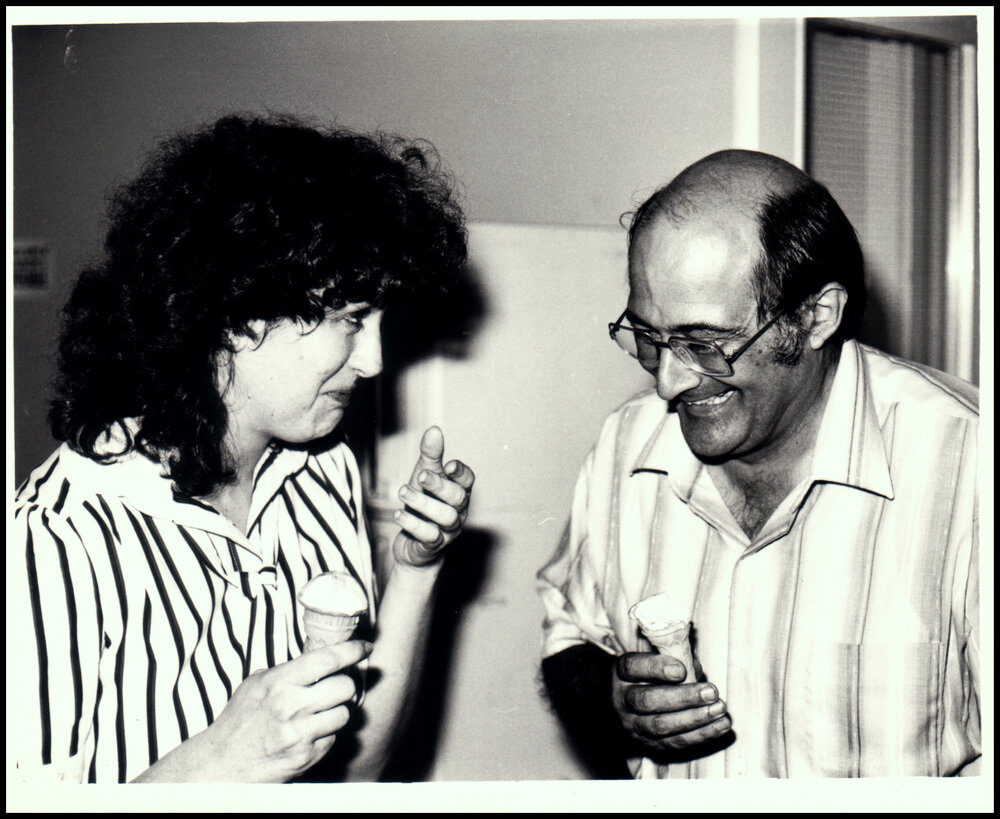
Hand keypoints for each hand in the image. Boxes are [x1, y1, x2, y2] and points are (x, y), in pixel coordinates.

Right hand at [196, 640, 371, 781]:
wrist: (223, 763)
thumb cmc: (240, 719)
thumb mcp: (256, 684)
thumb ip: (286, 671)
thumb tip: (318, 657)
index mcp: (279, 682)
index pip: (327, 659)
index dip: (352, 650)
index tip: (365, 647)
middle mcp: (291, 706)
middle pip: (344, 686)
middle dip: (344, 685)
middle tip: (335, 687)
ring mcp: (300, 733)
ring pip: (344, 713)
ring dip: (337, 711)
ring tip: (320, 712)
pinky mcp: (306, 756)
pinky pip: (334, 737)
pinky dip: (327, 734)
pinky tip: (310, 732)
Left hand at [393, 426, 474, 568]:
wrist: (413, 546)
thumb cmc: (423, 506)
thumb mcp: (424, 477)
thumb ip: (430, 456)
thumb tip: (434, 429)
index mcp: (458, 492)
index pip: (468, 480)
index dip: (460, 473)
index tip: (447, 465)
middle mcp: (458, 511)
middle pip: (458, 497)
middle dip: (440, 486)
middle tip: (421, 476)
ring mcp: (448, 531)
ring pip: (445, 517)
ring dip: (423, 503)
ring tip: (403, 491)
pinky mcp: (433, 547)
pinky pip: (429, 537)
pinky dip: (414, 525)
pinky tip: (398, 514)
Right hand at [612, 651, 730, 752]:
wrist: (628, 705)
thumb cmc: (650, 674)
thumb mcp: (654, 659)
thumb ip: (674, 658)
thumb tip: (695, 670)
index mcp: (622, 673)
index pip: (633, 668)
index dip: (656, 668)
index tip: (682, 670)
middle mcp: (622, 700)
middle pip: (647, 701)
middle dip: (683, 697)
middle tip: (711, 692)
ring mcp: (633, 725)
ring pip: (661, 726)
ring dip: (694, 719)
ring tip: (719, 709)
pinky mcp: (649, 745)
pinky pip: (675, 743)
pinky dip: (701, 735)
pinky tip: (721, 725)